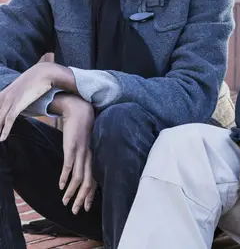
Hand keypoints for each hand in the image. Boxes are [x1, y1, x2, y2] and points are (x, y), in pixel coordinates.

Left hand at [0, 62, 65, 140]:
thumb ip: (22, 95)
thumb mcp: (26, 88)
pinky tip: (2, 138)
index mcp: (6, 92)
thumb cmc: (39, 79)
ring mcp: (11, 100)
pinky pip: (9, 119)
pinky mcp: (19, 104)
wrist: (46, 72)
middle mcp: (6, 96)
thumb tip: (24, 100)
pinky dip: (5, 130)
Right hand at [52, 94, 96, 213]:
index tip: (87, 207)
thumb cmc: (85, 129)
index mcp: (96, 157)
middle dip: (82, 199)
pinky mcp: (72, 147)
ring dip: (71, 192)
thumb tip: (82, 170)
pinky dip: (65, 177)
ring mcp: (82, 153)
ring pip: (79, 177)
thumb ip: (87, 158)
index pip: (95, 181)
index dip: (91, 195)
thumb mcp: (88, 146)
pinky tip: (61, 186)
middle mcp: (91, 157)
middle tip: (76, 211)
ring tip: (65, 202)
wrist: (81, 111)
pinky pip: (69, 165)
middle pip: (88, 183)